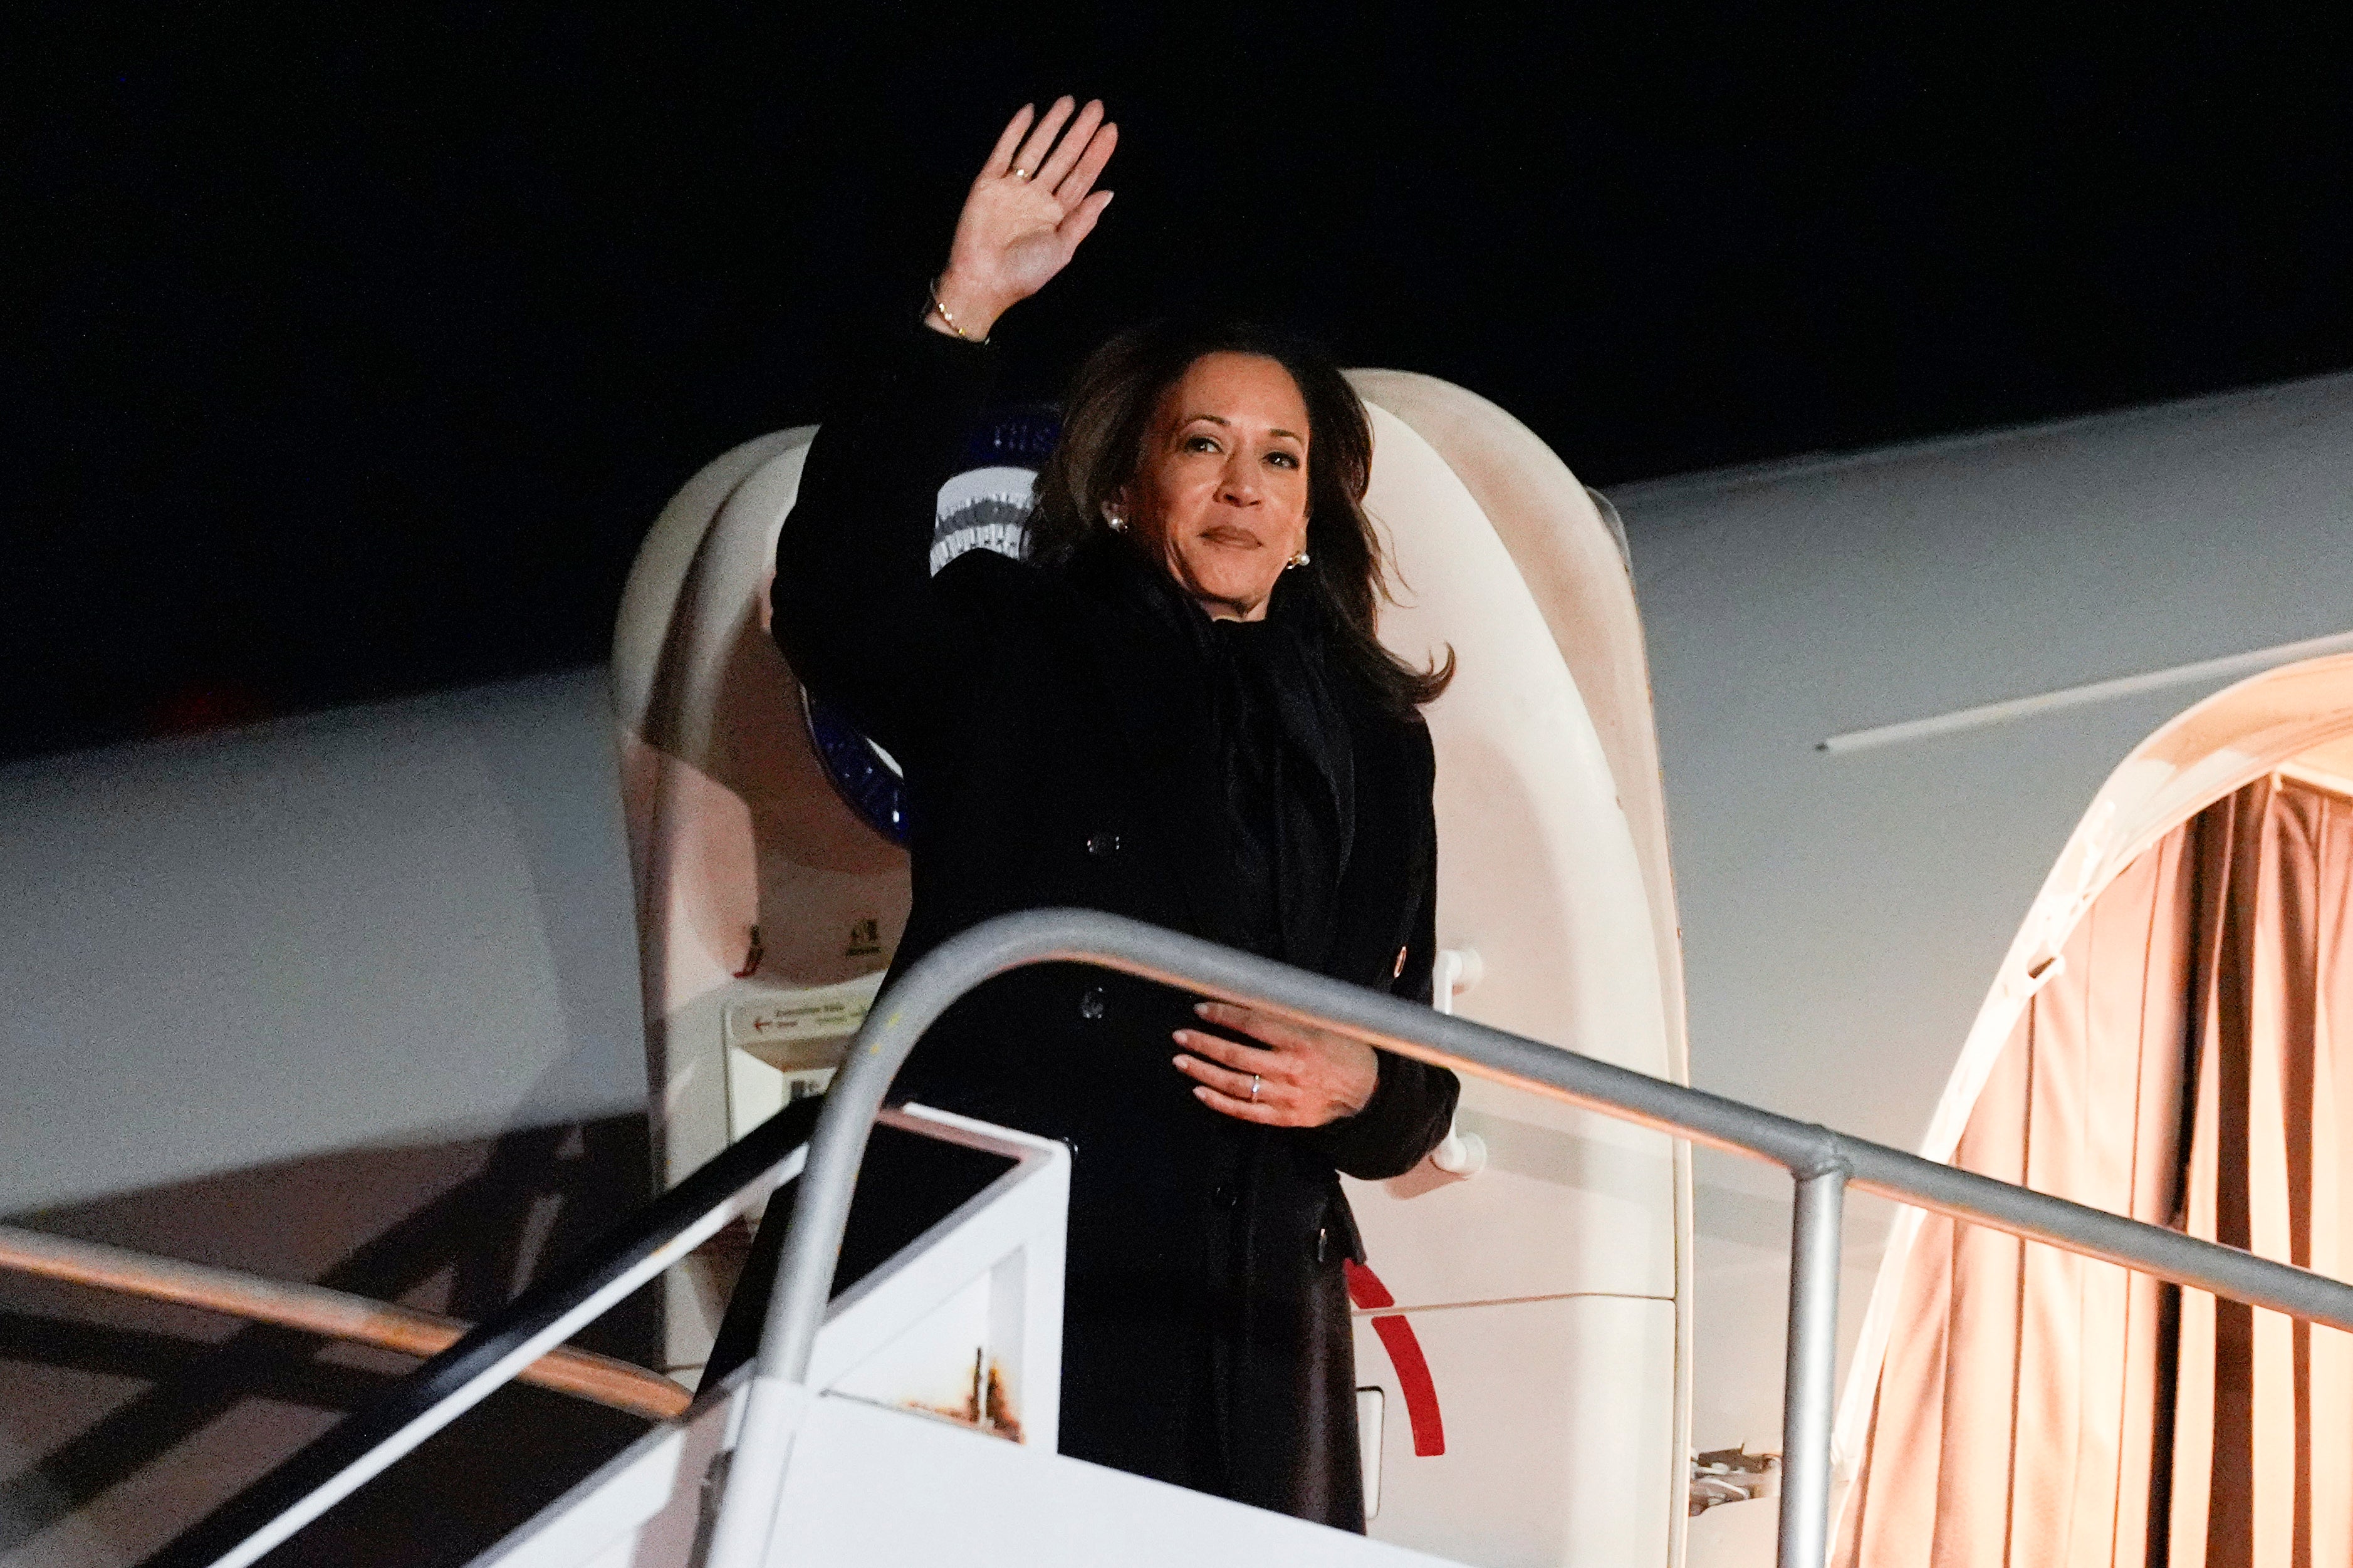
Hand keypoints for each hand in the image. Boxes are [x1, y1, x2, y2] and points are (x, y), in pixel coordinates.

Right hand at [930, 97, 1117, 339]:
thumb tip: (1108, 192)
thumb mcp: (1062, 249)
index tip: (1111, 129)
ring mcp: (1013, 188)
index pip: (1082, 176)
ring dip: (1052, 125)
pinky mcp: (988, 184)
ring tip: (1068, 102)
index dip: (1097, 153)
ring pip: (1037, 148)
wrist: (982, 282)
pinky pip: (1004, 151)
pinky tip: (1030, 112)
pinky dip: (1015, 131)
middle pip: (1064, 157)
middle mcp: (1037, 198)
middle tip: (1096, 106)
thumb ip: (1083, 220)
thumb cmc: (1024, 274)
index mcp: (1057, 214)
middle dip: (1080, 132)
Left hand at [1173, 1001, 1378, 1127]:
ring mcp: (1285, 1096)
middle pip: (1235, 1056)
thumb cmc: (1343, 1048)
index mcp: (1300, 1040)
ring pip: (1234, 1084)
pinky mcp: (1284, 1117)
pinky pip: (1245, 1111)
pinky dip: (1219, 1103)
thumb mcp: (1320, 1023)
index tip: (1201, 1009)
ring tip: (1181, 1060)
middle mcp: (1290, 1069)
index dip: (1223, 1015)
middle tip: (1181, 1035)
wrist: (1368, 1090)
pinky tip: (1200, 1092)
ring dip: (1203, 1072)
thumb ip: (1285, 1014)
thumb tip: (1247, 998)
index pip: (1251, 1025)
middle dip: (1203, 1044)